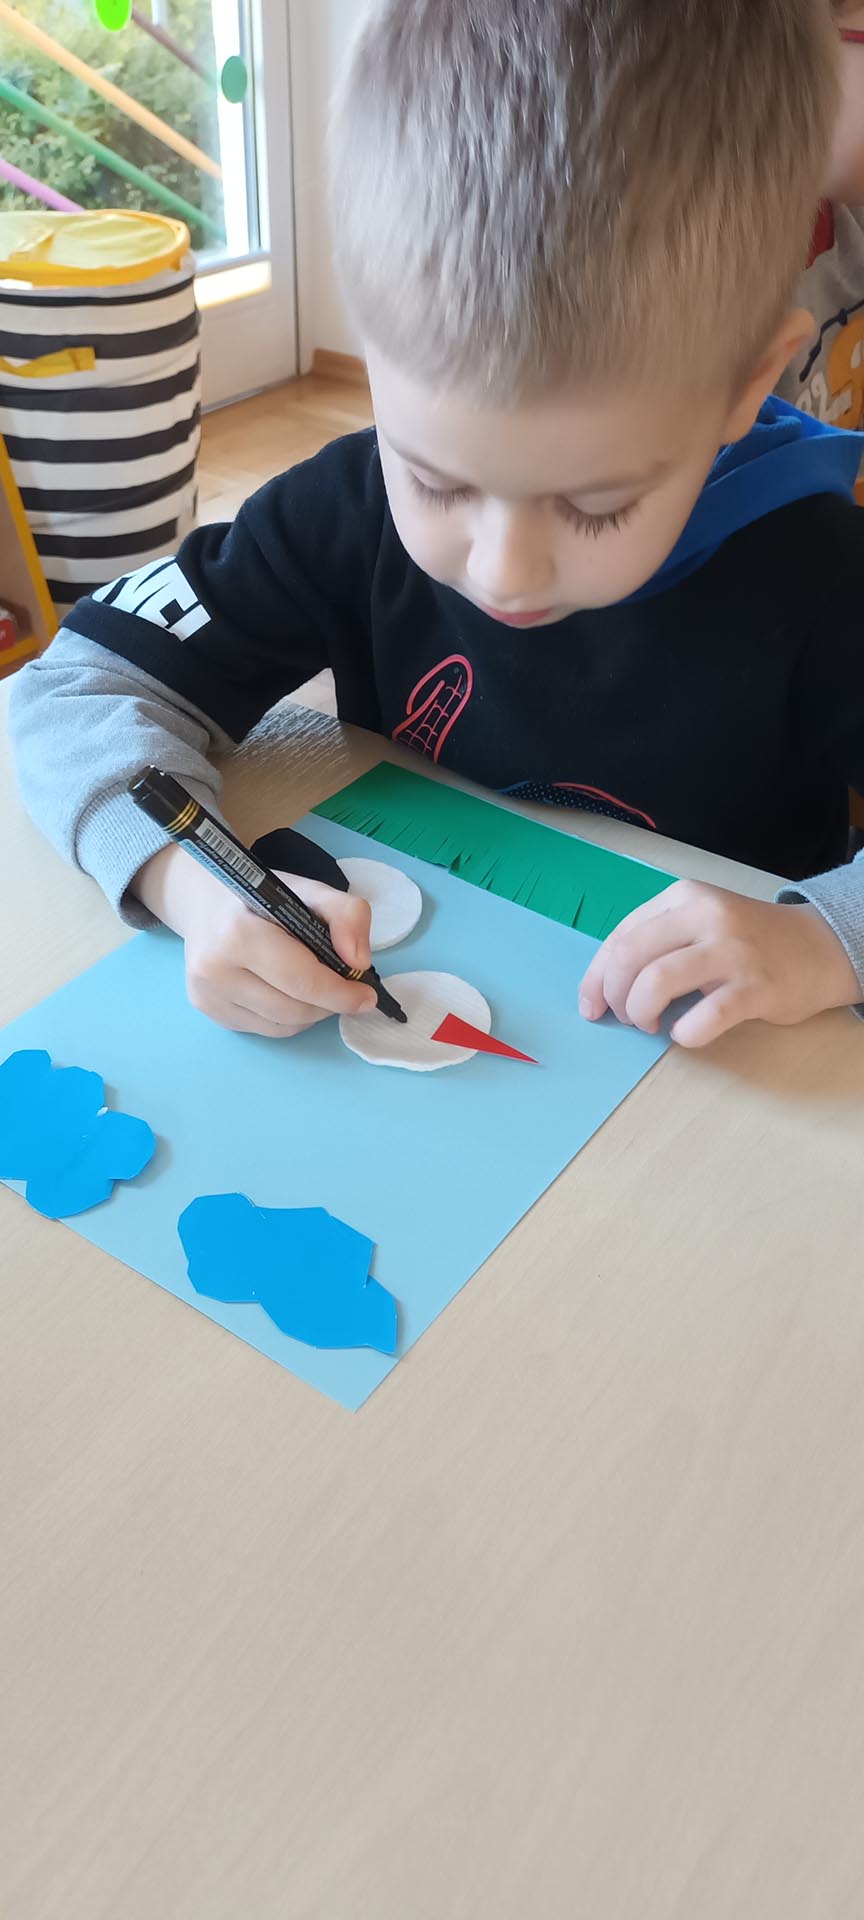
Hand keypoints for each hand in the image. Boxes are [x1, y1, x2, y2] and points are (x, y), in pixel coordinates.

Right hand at [133, 842, 375, 1036]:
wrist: (205, 904)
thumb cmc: (261, 897)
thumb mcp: (309, 891)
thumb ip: (346, 915)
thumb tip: (359, 962)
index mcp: (238, 934)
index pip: (302, 980)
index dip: (342, 994)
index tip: (367, 996)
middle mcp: (214, 971)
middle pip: (295, 1010)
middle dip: (329, 1004)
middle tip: (345, 988)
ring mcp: (207, 996)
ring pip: (283, 1027)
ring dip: (312, 1013)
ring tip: (316, 987)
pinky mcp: (209, 1013)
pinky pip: (266, 1030)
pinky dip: (289, 1019)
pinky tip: (288, 992)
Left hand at [578, 880, 859, 1047]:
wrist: (819, 947)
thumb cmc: (748, 942)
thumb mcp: (699, 922)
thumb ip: (656, 941)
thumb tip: (602, 985)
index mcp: (683, 898)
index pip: (620, 937)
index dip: (595, 977)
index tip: (591, 1006)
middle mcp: (705, 916)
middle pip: (629, 958)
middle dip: (615, 996)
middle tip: (627, 1018)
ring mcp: (731, 950)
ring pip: (656, 983)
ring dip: (640, 1012)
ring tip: (651, 1024)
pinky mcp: (755, 987)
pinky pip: (703, 1017)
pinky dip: (684, 1033)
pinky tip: (686, 1033)